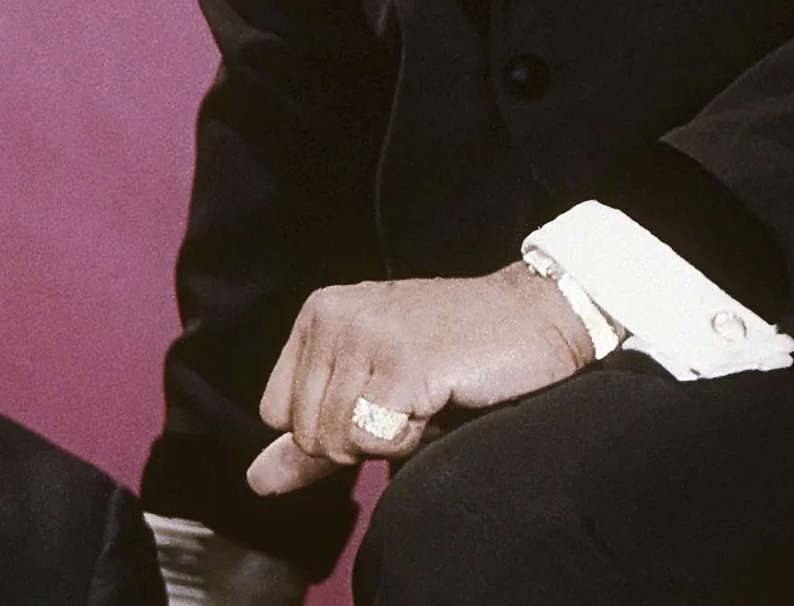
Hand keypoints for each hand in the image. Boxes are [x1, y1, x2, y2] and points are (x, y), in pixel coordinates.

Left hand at [247, 262, 593, 494]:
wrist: (537, 318)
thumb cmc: (458, 355)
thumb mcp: (375, 390)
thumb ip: (314, 438)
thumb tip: (256, 481)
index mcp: (321, 311)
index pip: (279, 413)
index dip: (333, 427)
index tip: (384, 394)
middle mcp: (335, 313)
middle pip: (308, 433)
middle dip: (362, 437)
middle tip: (414, 393)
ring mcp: (368, 334)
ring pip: (338, 442)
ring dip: (391, 437)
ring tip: (430, 391)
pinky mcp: (403, 361)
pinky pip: (374, 440)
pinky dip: (411, 438)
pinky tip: (442, 396)